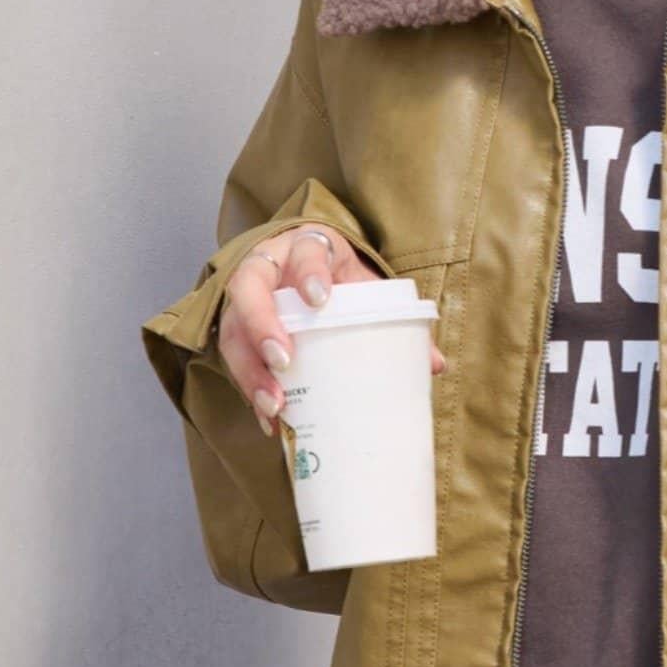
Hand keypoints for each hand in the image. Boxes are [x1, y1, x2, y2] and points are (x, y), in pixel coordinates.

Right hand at [215, 225, 444, 434]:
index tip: (319, 298)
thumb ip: (397, 320)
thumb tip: (435, 364)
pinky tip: (270, 419)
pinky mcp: (237, 331)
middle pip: (248, 290)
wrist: (311, 272)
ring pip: (232, 330)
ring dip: (250, 370)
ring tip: (275, 405)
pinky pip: (234, 360)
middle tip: (284, 361)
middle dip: (262, 327)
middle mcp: (266, 267)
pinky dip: (250, 391)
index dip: (308, 272)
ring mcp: (244, 300)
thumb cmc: (340, 280)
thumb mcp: (367, 289)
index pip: (304, 251)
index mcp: (306, 247)